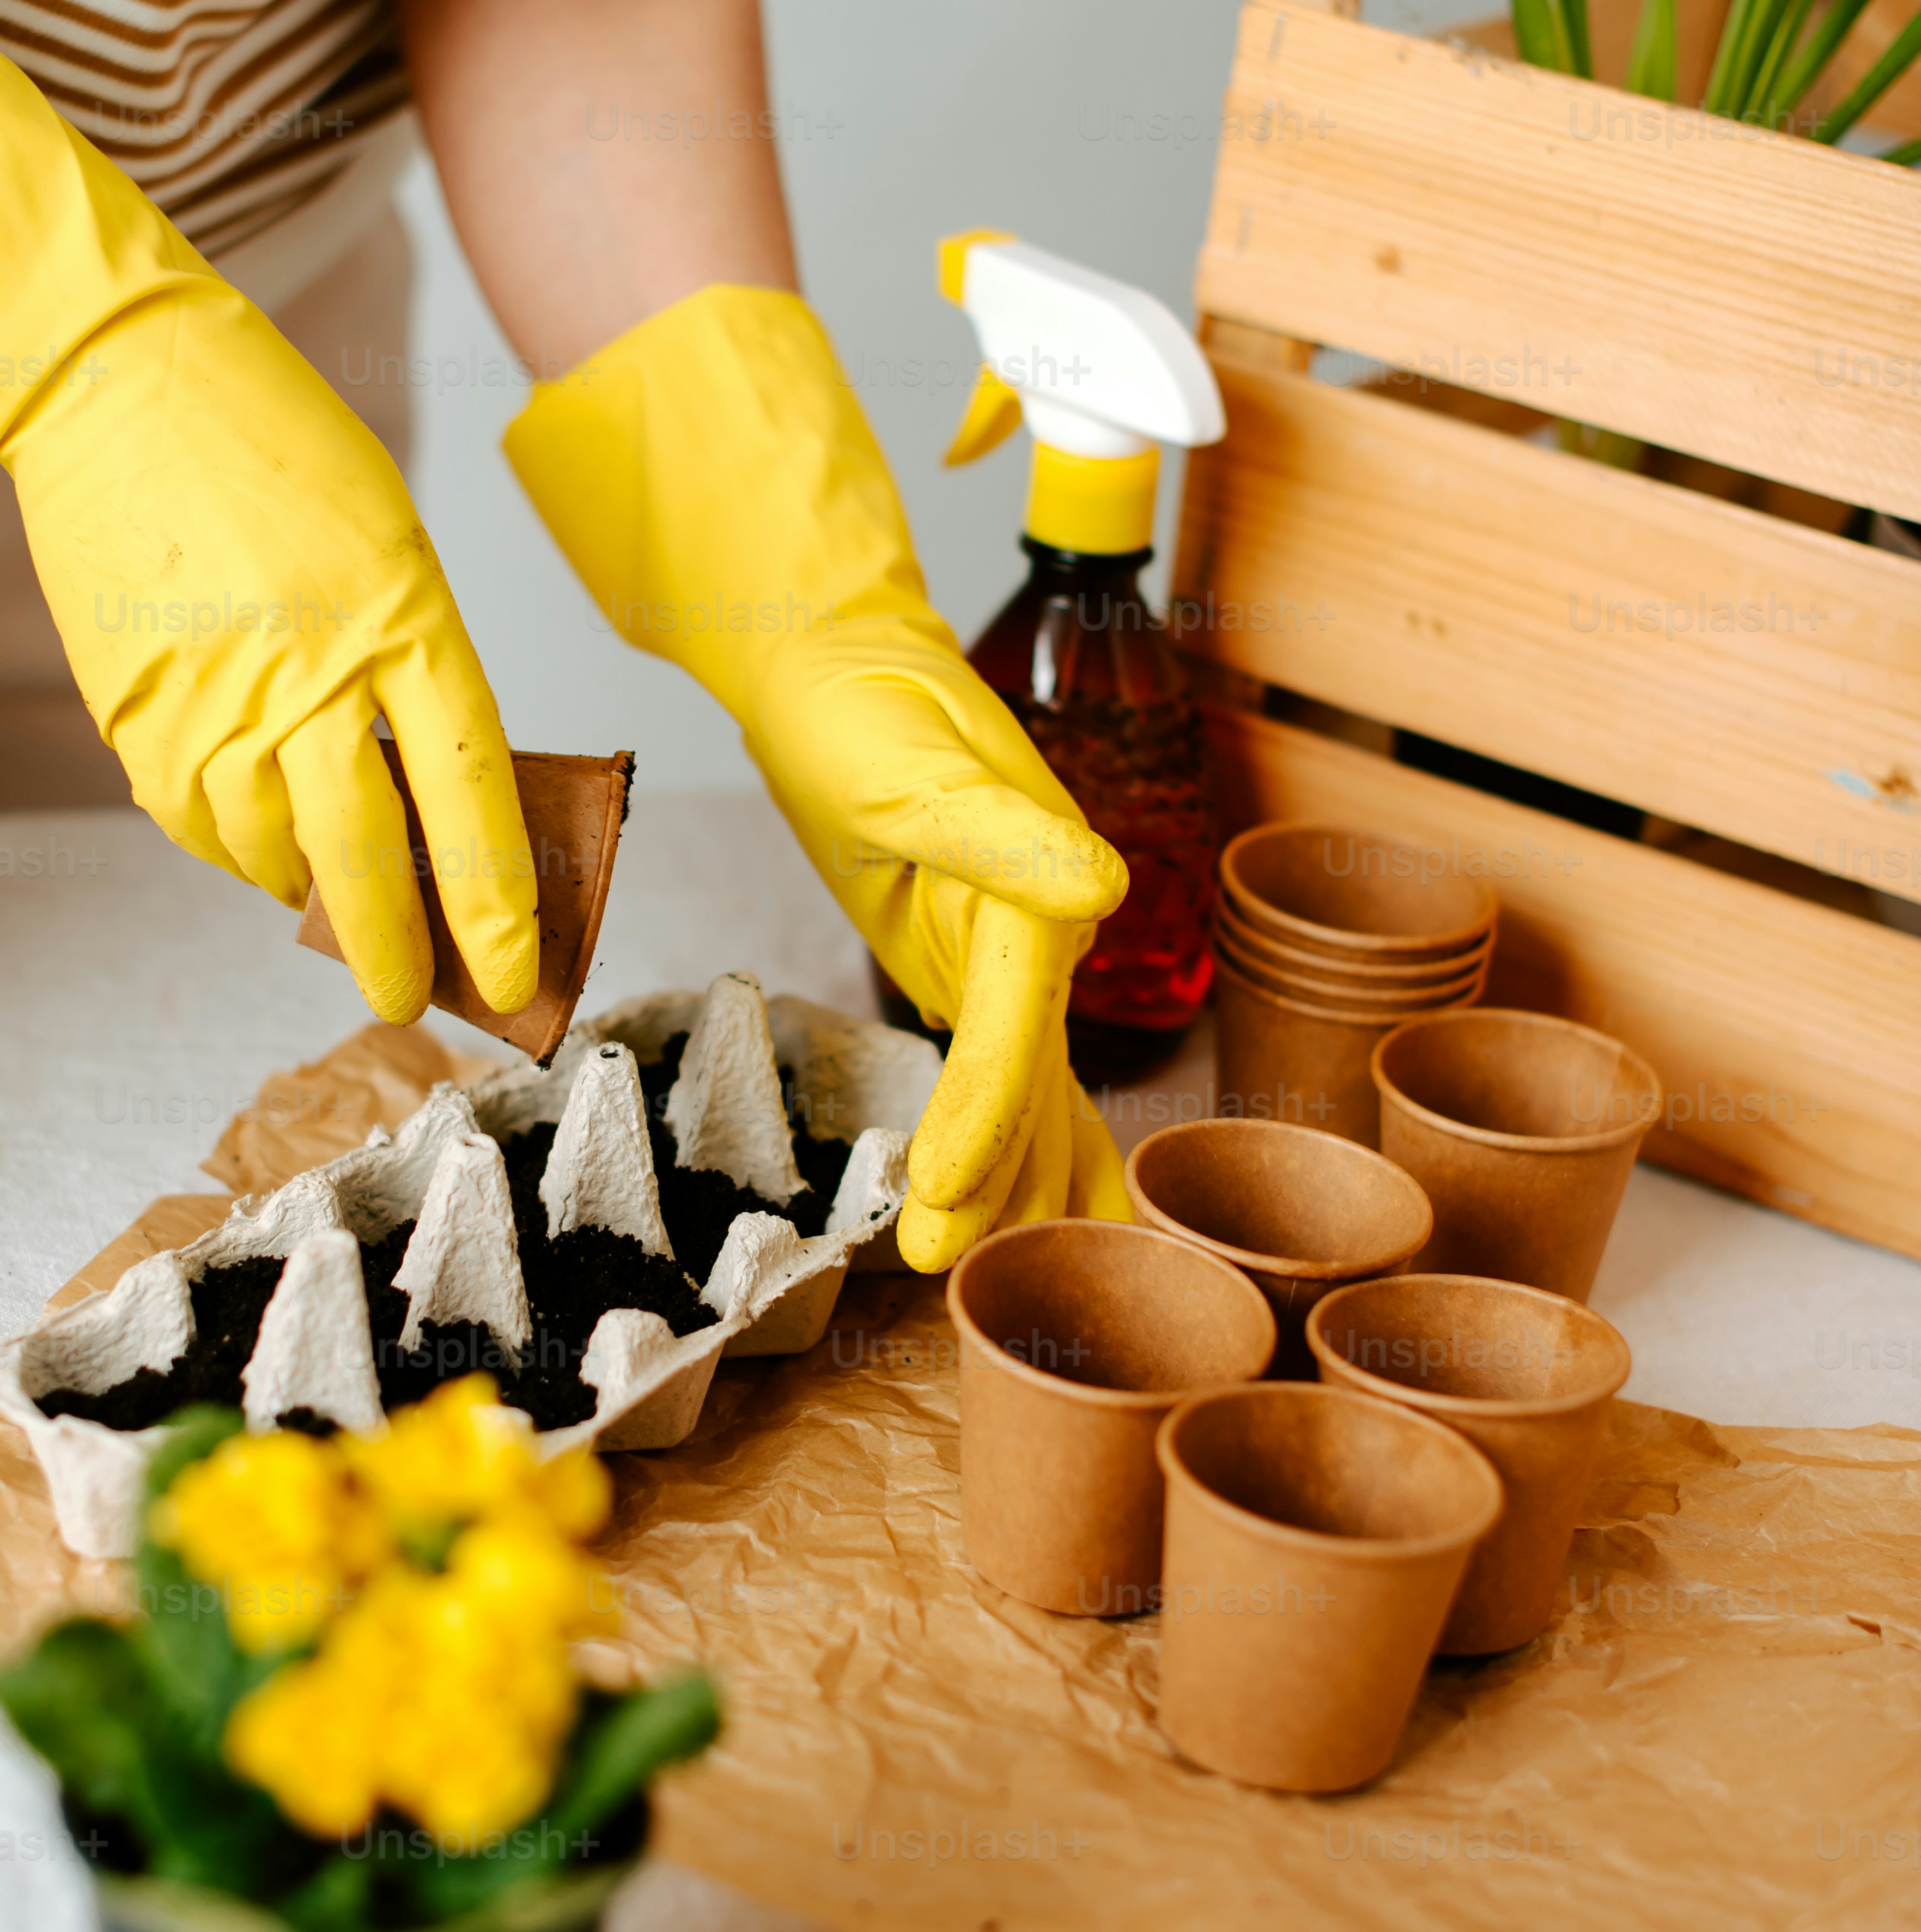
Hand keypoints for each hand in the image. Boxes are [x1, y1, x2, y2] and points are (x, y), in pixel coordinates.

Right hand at [0, 0, 535, 1027]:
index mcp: (404, 622)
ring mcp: (215, 697)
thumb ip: (412, 674)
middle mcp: (312, 674)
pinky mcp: (134, 709)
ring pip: (270, 850)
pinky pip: (193, 819)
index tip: (515, 978)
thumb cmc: (278, 453)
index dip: (495, 905)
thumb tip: (424, 805)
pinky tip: (247, 825)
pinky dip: (227, 841)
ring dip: (302, 885)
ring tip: (321, 882)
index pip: (470, 797)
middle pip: (367, 856)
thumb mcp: (390, 550)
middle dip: (394, 948)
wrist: (118, 380)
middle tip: (409, 999)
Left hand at [504, 283, 1133, 1264]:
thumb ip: (998, 833)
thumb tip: (1099, 888)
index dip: (987, 1119)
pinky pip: (1006, 1076)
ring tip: (958, 1271)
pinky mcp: (977, 969)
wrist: (832, 660)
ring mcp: (1016, 955)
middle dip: (995, 1181)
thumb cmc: (862, 698)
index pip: (1017, 1028)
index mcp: (1042, 886)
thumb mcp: (909, 760)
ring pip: (1035, 1093)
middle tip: (930, 1261)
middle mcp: (1046, 926)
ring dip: (1012, 1184)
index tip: (940, 1196)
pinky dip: (1008, 1147)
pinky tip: (1012, 1217)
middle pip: (1036, 1081)